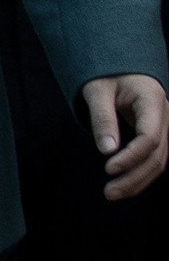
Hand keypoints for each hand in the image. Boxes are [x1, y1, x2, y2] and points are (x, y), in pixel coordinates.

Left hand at [85, 73, 168, 199]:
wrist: (120, 66)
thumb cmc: (106, 74)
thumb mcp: (97, 90)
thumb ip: (102, 118)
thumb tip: (106, 151)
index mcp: (152, 100)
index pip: (150, 137)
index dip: (131, 156)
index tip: (108, 168)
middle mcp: (164, 116)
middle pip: (157, 155)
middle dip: (134, 176)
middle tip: (109, 192)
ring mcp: (164, 126)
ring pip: (159, 161)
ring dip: (138, 180)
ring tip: (112, 194)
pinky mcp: (157, 134)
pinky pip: (154, 158)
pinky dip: (140, 173)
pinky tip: (124, 185)